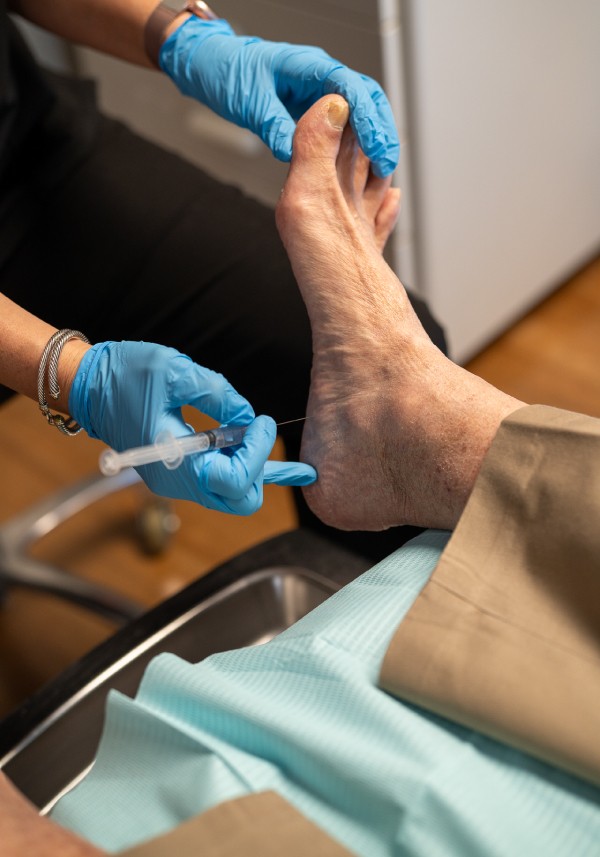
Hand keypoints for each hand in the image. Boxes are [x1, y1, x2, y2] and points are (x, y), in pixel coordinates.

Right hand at [69, 341, 315, 514]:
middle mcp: (177, 482)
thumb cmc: (126, 375)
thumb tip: (247, 416)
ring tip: (246, 429)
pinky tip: (237, 437)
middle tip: (256, 432)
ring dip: (247, 465)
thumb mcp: (176, 371)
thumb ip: (218, 394)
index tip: (261, 421)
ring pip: (230, 494)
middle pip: (239, 500)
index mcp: (177, 461)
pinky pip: (215, 481)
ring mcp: (175, 482)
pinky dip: (234, 463)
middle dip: (258, 469)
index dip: (258, 452)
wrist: (89, 386)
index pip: (235, 480)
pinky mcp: (175, 474)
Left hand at [159, 17, 398, 176]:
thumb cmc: (228, 73)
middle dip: (382, 131)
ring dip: (373, 138)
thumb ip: (274, 126)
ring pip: (360, 112)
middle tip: (387, 164)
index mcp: (309, 66)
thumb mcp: (249, 103)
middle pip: (368, 98)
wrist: (212, 66)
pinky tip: (361, 165)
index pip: (353, 89)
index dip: (369, 120)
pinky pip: (344, 124)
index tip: (377, 149)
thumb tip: (292, 153)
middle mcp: (320, 76)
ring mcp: (319, 92)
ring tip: (381, 169)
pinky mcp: (313, 109)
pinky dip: (357, 143)